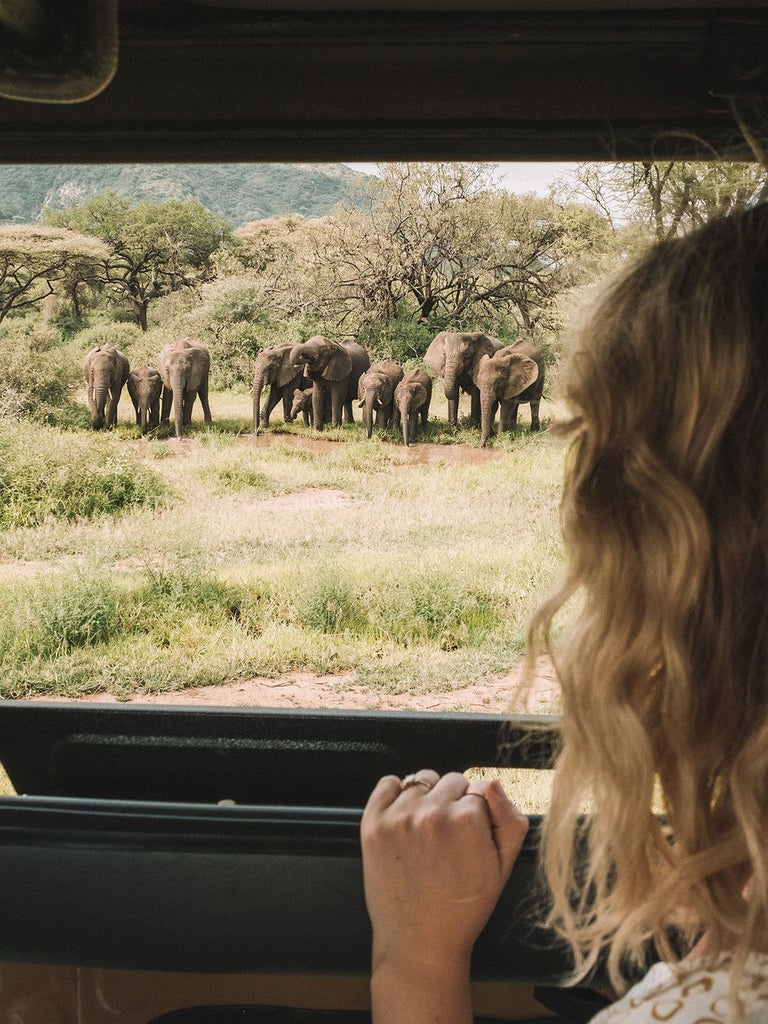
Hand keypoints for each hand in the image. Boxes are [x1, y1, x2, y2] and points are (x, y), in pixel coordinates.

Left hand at [361, 771, 528, 980]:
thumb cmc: (464, 908)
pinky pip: (388, 783)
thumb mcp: (504, 868)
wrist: (420, 943)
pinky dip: (396, 794)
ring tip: (428, 833)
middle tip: (451, 839)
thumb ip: (509, 819)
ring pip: (422, 781)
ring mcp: (399, 817)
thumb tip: (492, 783)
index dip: (479, 812)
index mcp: (467, 819)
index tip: (472, 836)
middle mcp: (432, 812)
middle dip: (455, 803)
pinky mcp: (373, 824)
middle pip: (452, 781)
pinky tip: (405, 820)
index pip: (480, 788)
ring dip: (428, 798)